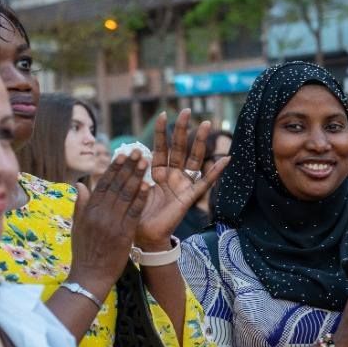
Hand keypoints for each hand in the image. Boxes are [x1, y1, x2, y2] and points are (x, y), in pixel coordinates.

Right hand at [68, 152, 148, 293]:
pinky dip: (140, 198)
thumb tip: (81, 185)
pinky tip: (148, 185)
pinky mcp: (123, 233)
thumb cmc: (85, 251)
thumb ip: (81, 205)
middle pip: (115, 185)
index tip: (121, 155)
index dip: (112, 168)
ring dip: (136, 177)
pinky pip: (133, 212)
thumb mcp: (77, 226)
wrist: (90, 275)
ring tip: (145, 162)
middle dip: (127, 167)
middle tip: (137, 151)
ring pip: (125, 195)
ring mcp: (111, 223)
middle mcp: (99, 213)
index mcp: (88, 210)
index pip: (102, 184)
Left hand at [138, 110, 227, 249]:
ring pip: (193, 159)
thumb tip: (120, 152)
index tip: (163, 114)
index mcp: (156, 172)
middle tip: (187, 111)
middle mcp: (172, 175)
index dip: (162, 132)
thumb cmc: (133, 212)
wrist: (142, 235)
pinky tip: (226, 158)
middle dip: (183, 129)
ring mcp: (183, 184)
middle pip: (180, 148)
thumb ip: (127, 171)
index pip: (161, 147)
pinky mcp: (190, 197)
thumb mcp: (127, 187)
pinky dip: (216, 171)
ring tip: (206, 124)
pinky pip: (205, 182)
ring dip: (200, 141)